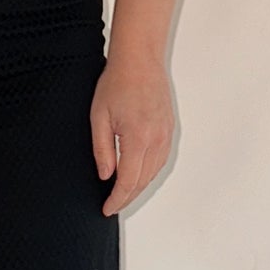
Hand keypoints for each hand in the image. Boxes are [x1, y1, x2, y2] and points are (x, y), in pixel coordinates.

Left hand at [89, 53, 173, 214]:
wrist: (140, 61)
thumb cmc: (117, 83)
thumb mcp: (99, 118)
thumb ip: (102, 150)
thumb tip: (106, 176)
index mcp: (138, 139)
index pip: (128, 181)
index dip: (117, 199)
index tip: (107, 209)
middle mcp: (157, 140)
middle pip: (143, 181)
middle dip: (127, 197)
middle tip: (112, 206)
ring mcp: (166, 135)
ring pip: (154, 172)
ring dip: (139, 187)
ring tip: (123, 195)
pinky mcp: (169, 129)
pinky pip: (161, 160)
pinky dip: (149, 173)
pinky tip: (138, 175)